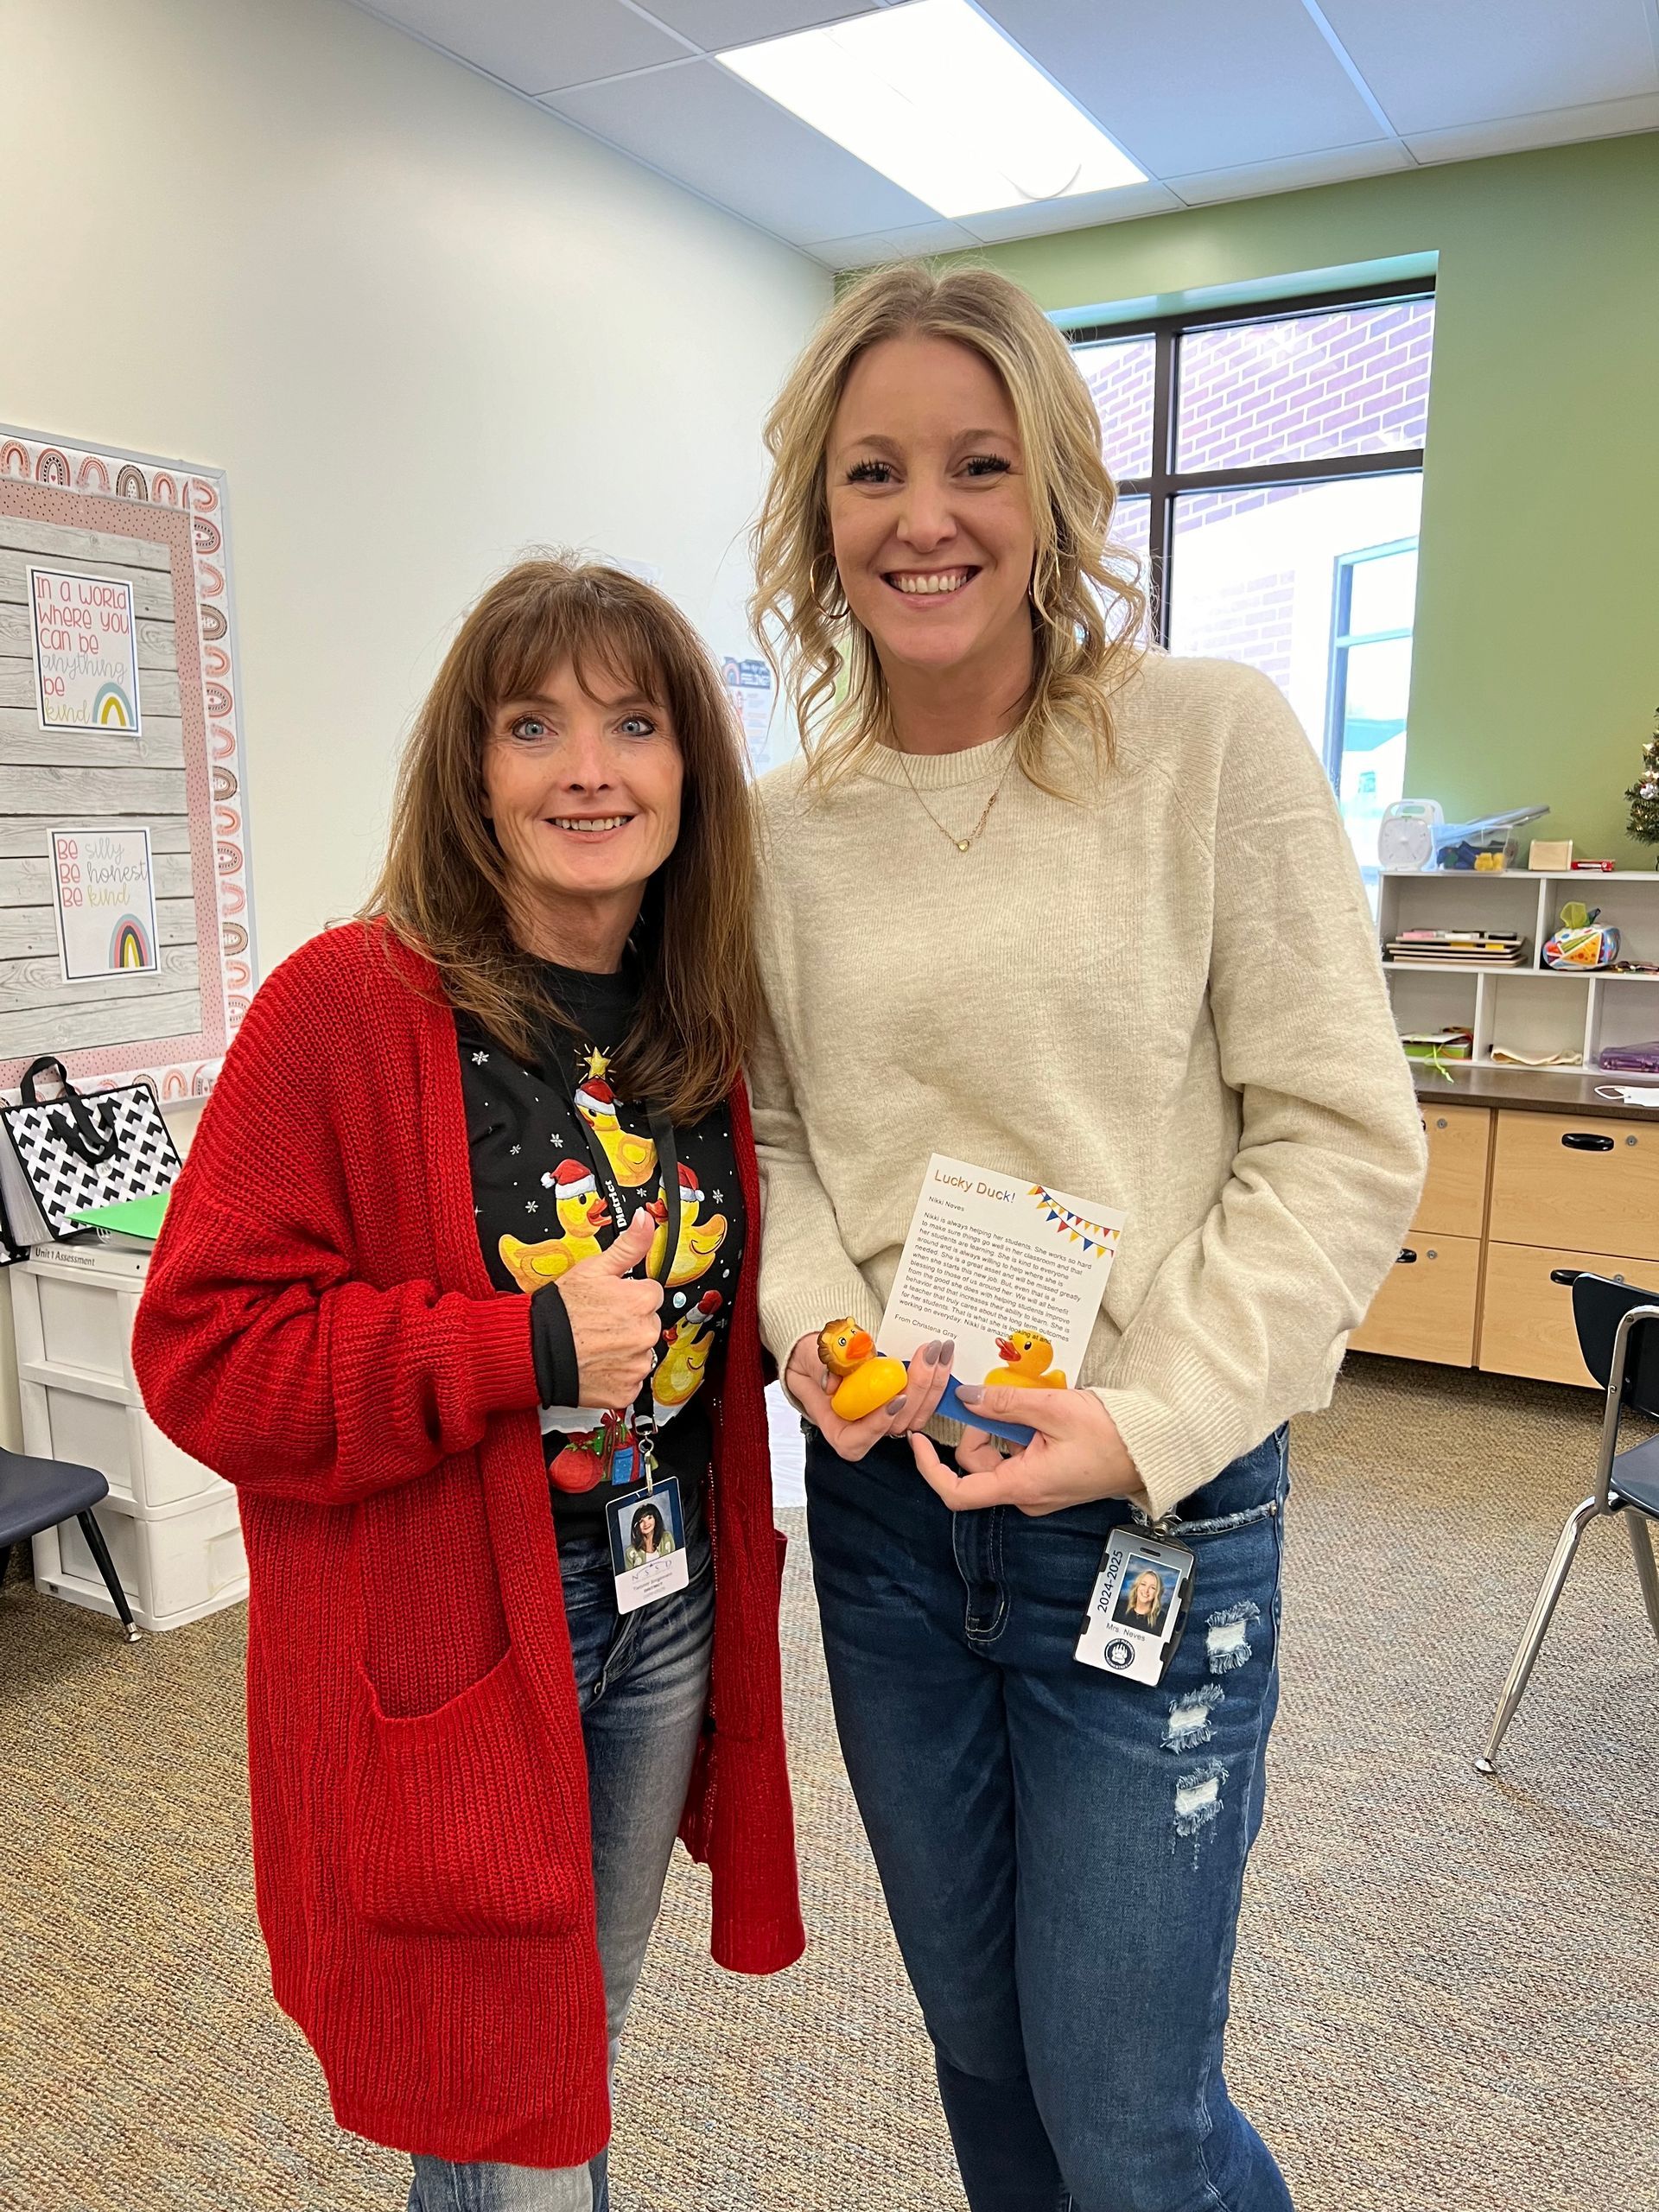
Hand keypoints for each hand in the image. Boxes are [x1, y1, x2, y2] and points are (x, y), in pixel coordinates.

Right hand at [557, 1210, 664, 1407]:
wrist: (533, 1350)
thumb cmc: (560, 1311)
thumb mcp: (593, 1269)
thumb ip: (628, 1246)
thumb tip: (646, 1220)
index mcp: (643, 1300)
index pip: (651, 1295)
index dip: (629, 1297)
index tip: (610, 1303)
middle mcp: (646, 1334)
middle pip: (648, 1325)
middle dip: (628, 1324)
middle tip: (599, 1325)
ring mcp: (637, 1365)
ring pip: (640, 1353)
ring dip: (623, 1351)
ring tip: (594, 1345)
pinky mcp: (626, 1391)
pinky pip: (629, 1381)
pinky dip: (615, 1376)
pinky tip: (596, 1365)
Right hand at [785, 1332, 954, 1463]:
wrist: (823, 1351)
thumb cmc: (813, 1359)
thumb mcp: (811, 1358)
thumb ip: (822, 1367)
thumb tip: (833, 1381)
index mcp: (836, 1426)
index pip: (856, 1440)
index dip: (877, 1424)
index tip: (895, 1399)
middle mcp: (864, 1428)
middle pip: (895, 1424)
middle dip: (916, 1389)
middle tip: (926, 1355)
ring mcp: (886, 1417)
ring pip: (916, 1413)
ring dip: (933, 1382)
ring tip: (939, 1349)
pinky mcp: (902, 1403)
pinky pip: (923, 1400)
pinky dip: (934, 1378)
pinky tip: (942, 1355)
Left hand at [910, 1386, 1138, 1515]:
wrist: (1156, 1449)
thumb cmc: (1112, 1434)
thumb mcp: (1053, 1408)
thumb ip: (1003, 1403)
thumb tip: (965, 1397)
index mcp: (1022, 1485)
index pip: (957, 1491)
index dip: (929, 1467)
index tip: (917, 1439)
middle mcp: (1026, 1494)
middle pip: (977, 1464)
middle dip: (981, 1428)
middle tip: (1001, 1397)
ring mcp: (1039, 1489)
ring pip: (998, 1457)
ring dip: (1004, 1427)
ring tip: (1033, 1403)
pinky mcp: (1051, 1479)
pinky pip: (1021, 1456)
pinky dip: (1021, 1433)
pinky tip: (1042, 1413)